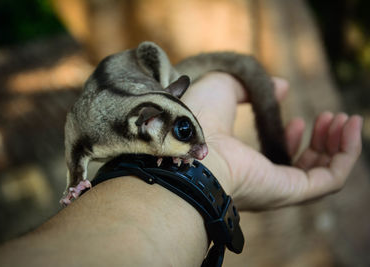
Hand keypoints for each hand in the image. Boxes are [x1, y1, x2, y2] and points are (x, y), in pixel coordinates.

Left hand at [182, 72, 362, 210]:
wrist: (187, 142)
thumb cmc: (196, 116)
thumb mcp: (224, 87)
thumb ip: (254, 86)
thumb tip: (282, 86)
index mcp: (241, 163)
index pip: (274, 161)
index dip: (290, 139)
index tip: (296, 119)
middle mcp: (259, 181)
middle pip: (302, 170)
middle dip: (320, 142)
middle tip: (327, 117)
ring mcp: (275, 188)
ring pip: (320, 175)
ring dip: (337, 146)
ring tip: (341, 119)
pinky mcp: (289, 191)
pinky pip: (330, 179)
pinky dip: (347, 154)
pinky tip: (349, 127)